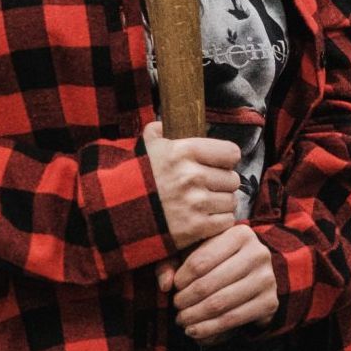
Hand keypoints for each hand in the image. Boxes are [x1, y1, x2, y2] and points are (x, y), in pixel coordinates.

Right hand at [142, 122, 240, 248]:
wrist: (118, 214)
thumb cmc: (135, 178)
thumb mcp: (145, 148)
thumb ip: (158, 131)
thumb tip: (166, 123)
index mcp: (183, 152)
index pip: (230, 153)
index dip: (226, 159)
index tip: (218, 164)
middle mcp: (192, 176)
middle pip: (233, 179)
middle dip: (223, 183)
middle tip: (209, 187)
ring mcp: (195, 203)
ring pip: (231, 201)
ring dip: (221, 203)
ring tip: (206, 203)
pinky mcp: (195, 227)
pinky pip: (226, 221)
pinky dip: (219, 221)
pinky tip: (205, 218)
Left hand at [156, 223, 278, 342]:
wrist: (255, 274)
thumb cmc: (219, 260)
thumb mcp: (196, 252)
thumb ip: (172, 262)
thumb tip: (165, 284)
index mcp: (240, 234)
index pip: (200, 261)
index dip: (181, 278)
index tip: (174, 287)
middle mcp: (258, 254)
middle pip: (209, 283)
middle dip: (186, 300)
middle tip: (176, 307)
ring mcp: (266, 279)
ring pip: (219, 303)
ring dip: (195, 316)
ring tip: (182, 320)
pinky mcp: (269, 302)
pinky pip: (233, 319)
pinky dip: (209, 329)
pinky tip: (195, 331)